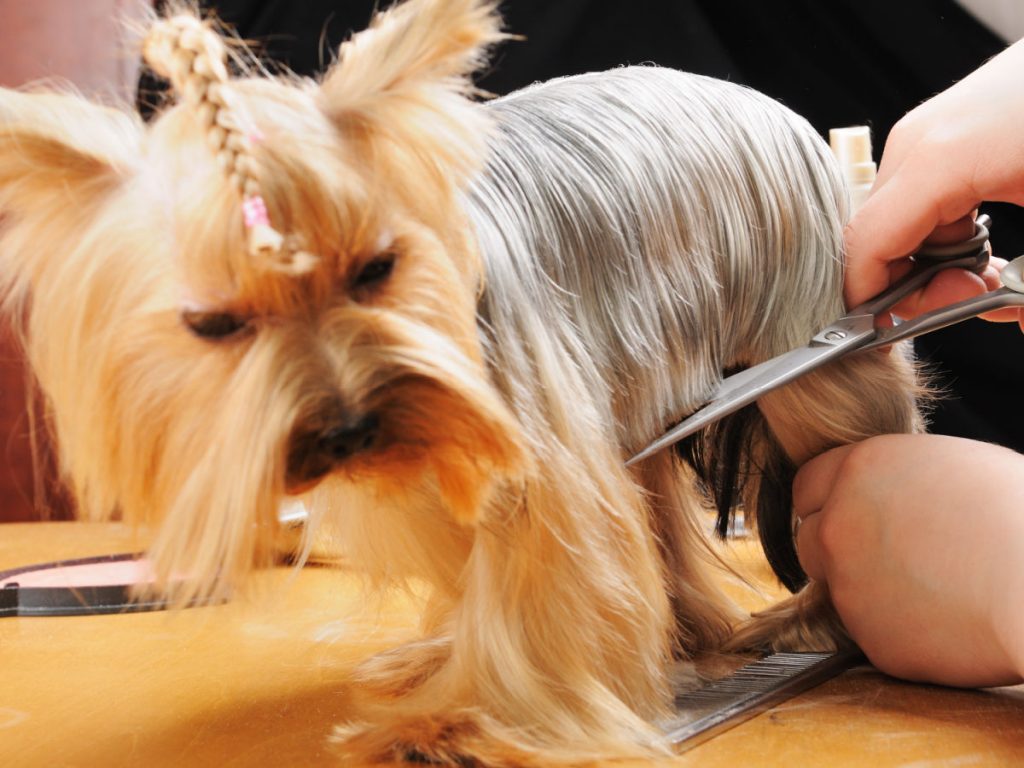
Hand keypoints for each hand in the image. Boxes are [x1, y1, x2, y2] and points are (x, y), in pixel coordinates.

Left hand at [795, 433, 1023, 686]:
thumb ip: (893, 477)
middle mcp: (837, 525)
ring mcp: (848, 585)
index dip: (827, 503)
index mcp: (857, 471)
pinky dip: (900, 631)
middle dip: (836, 550)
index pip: (806, 488)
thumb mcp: (947, 464)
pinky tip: (945, 618)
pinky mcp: (871, 639)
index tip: (846, 516)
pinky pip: (875, 634)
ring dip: (868, 591)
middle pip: (808, 541)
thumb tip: (880, 489)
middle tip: (890, 558)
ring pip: (840, 590)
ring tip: (935, 586)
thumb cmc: (1016, 515)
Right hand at [843, 39, 1023, 327]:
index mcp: (940, 159)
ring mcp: (929, 133)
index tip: (893, 336)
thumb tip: (1021, 320)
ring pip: (902, 224)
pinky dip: (949, 233)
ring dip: (940, 263)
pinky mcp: (945, 132)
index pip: (867, 245)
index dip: (872, 302)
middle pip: (882, 239)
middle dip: (922, 285)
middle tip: (978, 299)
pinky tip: (990, 243)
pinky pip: (922, 200)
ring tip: (997, 274)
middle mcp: (920, 143)